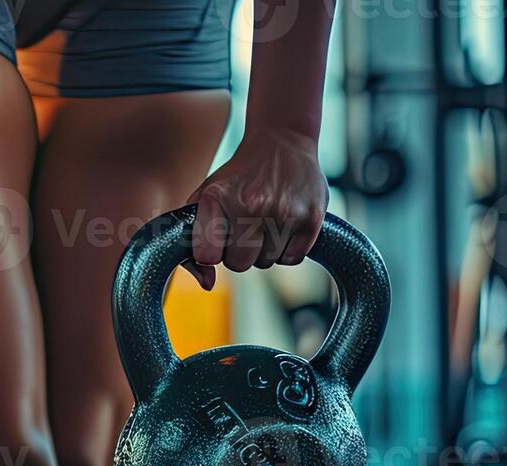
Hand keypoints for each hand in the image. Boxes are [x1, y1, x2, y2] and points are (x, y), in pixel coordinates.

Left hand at [184, 127, 326, 289]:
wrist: (282, 142)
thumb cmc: (237, 177)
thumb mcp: (205, 198)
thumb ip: (194, 243)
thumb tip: (207, 284)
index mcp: (217, 198)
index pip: (207, 256)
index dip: (213, 254)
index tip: (218, 242)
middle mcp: (251, 205)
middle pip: (240, 264)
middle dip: (239, 253)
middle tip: (245, 229)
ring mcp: (284, 211)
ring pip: (267, 262)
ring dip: (264, 250)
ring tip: (265, 222)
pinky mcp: (312, 217)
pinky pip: (293, 258)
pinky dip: (287, 249)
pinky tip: (284, 225)